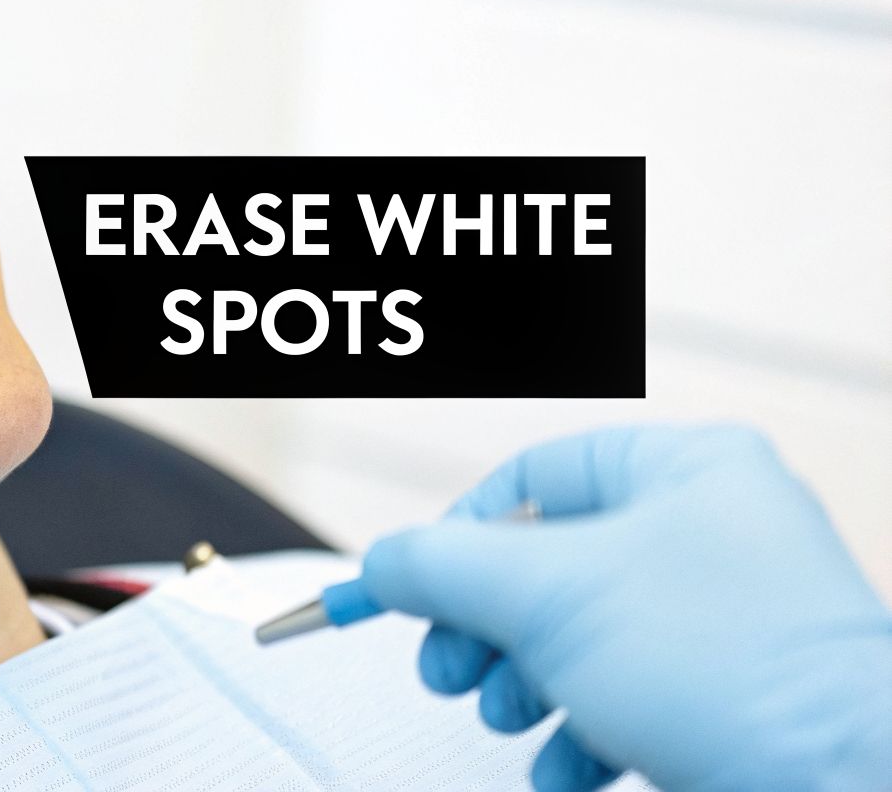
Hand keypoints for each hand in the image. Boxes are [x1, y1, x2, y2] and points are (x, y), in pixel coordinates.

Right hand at [357, 424, 891, 791]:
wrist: (844, 782)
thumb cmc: (724, 666)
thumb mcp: (543, 593)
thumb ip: (442, 566)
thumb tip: (382, 561)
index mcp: (685, 468)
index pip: (535, 475)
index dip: (461, 533)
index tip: (418, 590)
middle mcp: (715, 531)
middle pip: (549, 565)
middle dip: (486, 628)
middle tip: (450, 669)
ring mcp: (732, 619)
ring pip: (585, 639)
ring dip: (525, 686)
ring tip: (510, 719)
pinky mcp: (738, 698)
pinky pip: (633, 698)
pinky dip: (580, 734)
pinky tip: (563, 769)